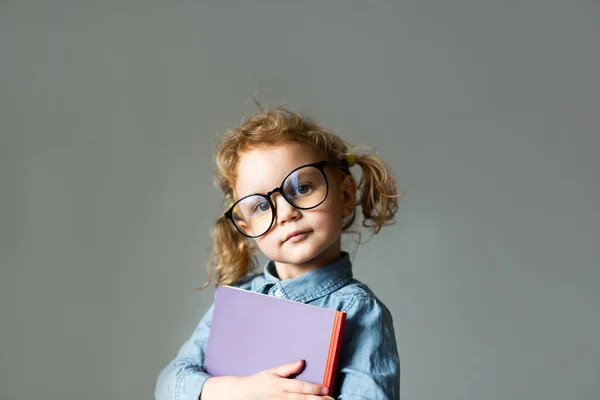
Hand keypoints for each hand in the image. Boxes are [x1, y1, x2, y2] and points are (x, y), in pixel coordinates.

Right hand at [201, 360, 333, 399]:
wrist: (241, 395)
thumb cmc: (258, 382)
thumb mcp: (272, 372)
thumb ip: (288, 368)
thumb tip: (302, 362)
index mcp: (280, 384)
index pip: (300, 387)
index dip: (314, 389)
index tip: (326, 389)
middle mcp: (280, 396)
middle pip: (302, 399)